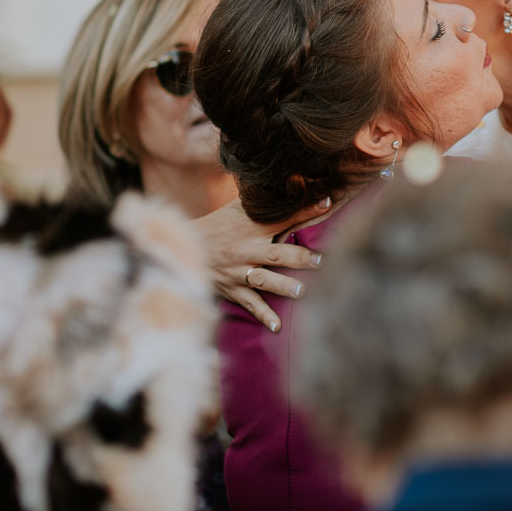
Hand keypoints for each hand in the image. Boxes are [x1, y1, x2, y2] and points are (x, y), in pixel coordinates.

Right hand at [193, 197, 330, 331]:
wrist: (184, 247)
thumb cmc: (217, 225)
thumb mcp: (237, 208)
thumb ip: (262, 201)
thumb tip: (294, 183)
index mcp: (250, 226)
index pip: (282, 217)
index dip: (304, 210)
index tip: (327, 203)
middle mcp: (246, 249)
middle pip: (276, 253)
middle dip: (299, 257)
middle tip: (320, 261)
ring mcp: (239, 271)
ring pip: (264, 280)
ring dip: (283, 286)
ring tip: (302, 292)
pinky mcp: (232, 289)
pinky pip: (250, 304)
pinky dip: (264, 315)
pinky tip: (278, 327)